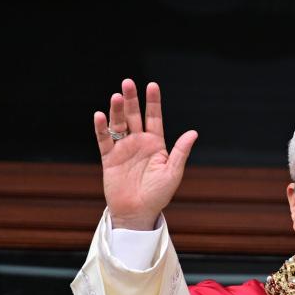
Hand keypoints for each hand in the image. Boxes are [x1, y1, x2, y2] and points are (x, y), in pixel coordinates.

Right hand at [93, 79, 197, 229]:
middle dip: (131, 100)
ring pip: (118, 125)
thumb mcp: (173, 172)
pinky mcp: (109, 159)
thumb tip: (193, 132)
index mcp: (156, 144)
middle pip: (133, 116)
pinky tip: (100, 115)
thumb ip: (180, 151)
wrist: (138, 212)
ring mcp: (123, 149)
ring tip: (116, 96)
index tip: (152, 85)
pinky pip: (104, 141)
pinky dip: (101, 128)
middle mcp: (138, 143)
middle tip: (127, 82)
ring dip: (116, 110)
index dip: (153, 102)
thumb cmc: (159, 195)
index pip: (154, 117)